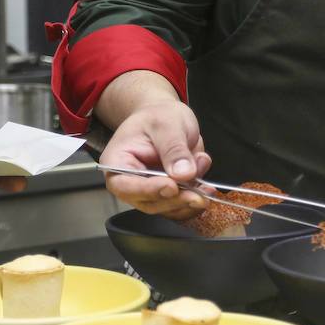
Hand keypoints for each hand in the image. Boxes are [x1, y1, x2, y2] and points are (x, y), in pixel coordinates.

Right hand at [98, 100, 211, 220]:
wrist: (166, 117)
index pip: (124, 185)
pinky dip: (195, 201)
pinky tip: (205, 187)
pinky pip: (180, 207)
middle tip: (197, 194)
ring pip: (166, 208)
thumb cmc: (158, 116)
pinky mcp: (167, 195)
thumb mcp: (167, 124)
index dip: (147, 190)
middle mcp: (130, 181)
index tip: (171, 186)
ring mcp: (149, 191)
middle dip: (175, 200)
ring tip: (206, 185)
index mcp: (117, 161)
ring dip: (189, 201)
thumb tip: (182, 173)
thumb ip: (174, 149)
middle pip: (147, 202)